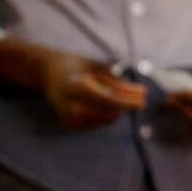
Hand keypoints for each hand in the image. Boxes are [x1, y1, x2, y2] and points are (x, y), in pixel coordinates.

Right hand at [0, 38, 145, 128]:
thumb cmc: (75, 65)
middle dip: (128, 103)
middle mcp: (72, 105)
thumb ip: (116, 80)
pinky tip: (103, 102)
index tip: (144, 98)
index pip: (111, 100)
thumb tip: (140, 92)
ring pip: (108, 118)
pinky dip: (107, 112)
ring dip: (118, 108)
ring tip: (116, 93)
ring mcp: (71, 117)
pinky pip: (100, 122)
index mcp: (77, 87)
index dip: (130, 101)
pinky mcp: (72, 125)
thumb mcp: (95, 66)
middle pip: (111, 111)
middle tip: (141, 95)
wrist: (47, 72)